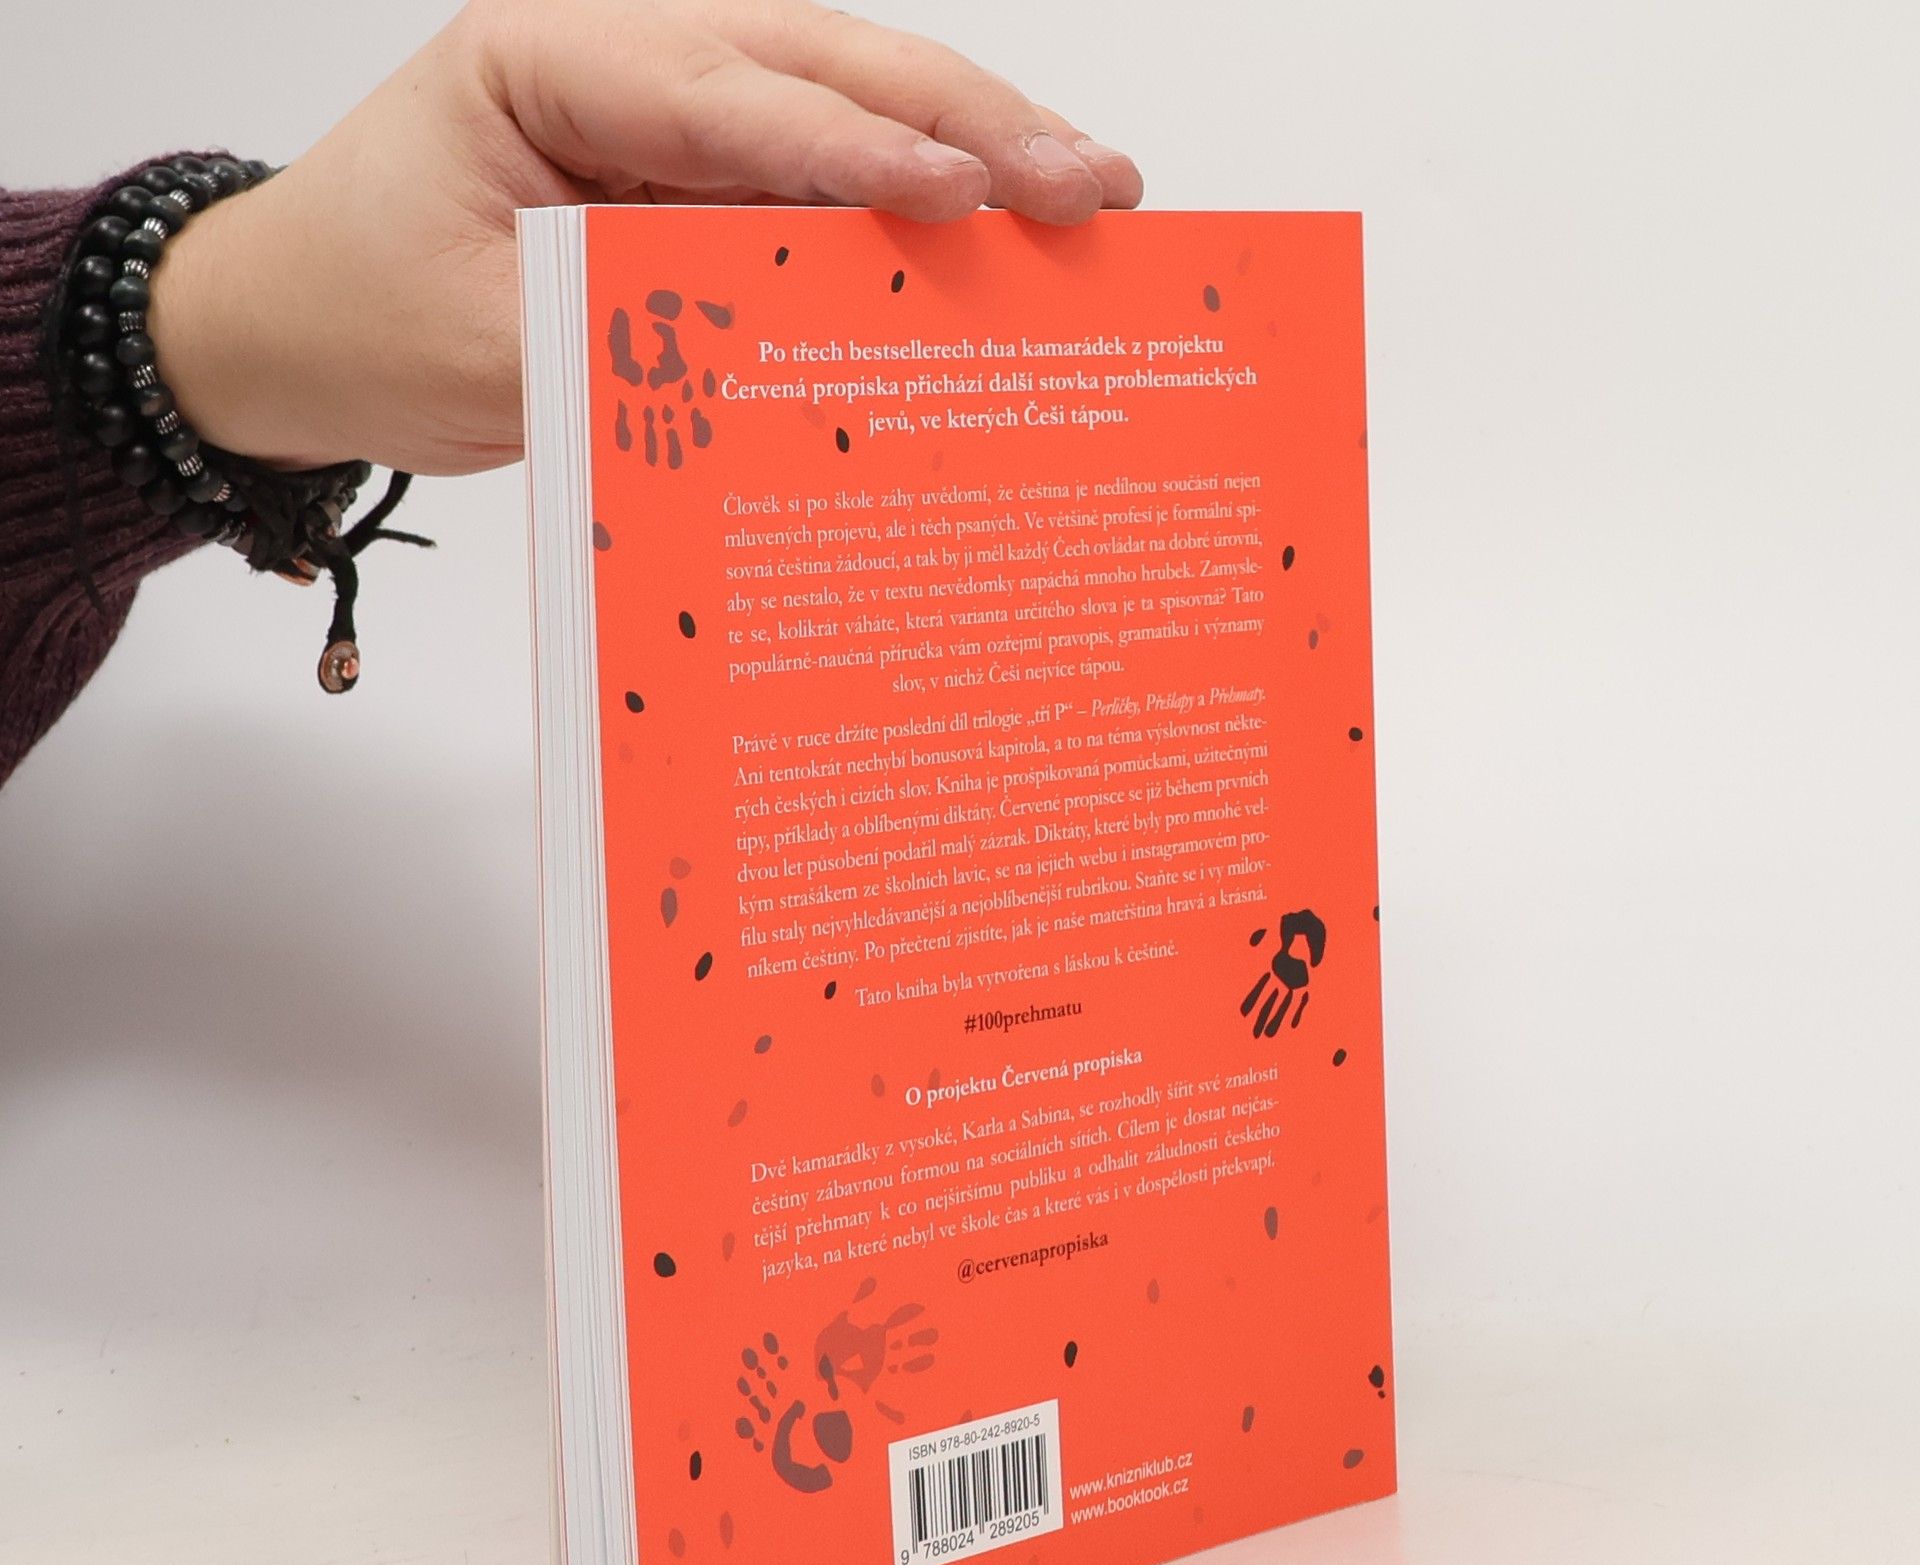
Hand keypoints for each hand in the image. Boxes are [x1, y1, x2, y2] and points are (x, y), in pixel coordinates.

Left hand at [147, 0, 1143, 475]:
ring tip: (1088, 196)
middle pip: (823, 66)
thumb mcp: (475, 348)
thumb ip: (627, 345)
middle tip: (1093, 183)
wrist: (292, 327)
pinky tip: (1004, 238)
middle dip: (968, 125)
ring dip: (971, 152)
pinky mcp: (695, 179)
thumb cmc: (351, 313)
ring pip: (845, 107)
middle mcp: (623, 58)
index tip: (972, 196)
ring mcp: (669, 113)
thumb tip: (786, 368)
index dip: (857, 149)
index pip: (726, 95)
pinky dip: (912, 213)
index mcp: (544, 56)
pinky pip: (820, 186)